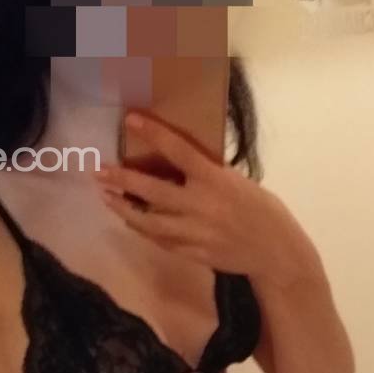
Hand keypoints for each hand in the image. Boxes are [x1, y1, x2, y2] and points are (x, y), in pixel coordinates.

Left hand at [95, 113, 307, 285]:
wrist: (274, 253)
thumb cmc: (261, 210)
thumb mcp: (238, 182)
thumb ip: (208, 176)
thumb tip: (178, 165)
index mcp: (216, 181)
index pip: (179, 151)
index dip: (154, 133)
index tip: (131, 119)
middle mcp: (202, 205)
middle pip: (153, 191)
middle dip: (123, 180)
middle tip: (99, 171)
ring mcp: (195, 233)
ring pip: (149, 222)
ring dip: (124, 209)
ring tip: (106, 197)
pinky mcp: (192, 253)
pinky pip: (160, 241)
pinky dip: (142, 230)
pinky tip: (130, 220)